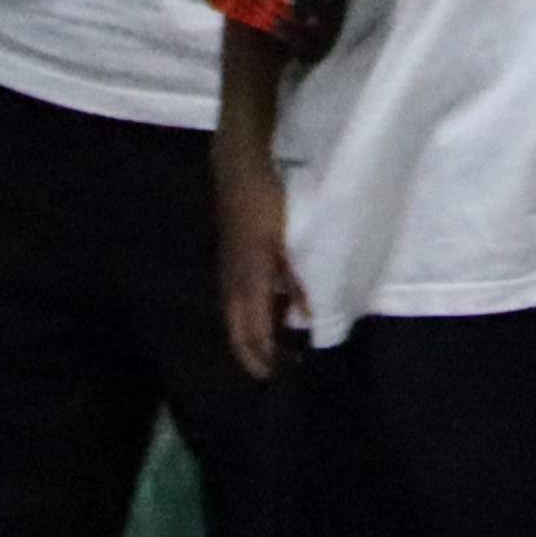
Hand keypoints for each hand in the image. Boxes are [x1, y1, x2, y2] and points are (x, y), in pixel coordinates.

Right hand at [213, 135, 306, 380]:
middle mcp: (232, 281)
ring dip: (251, 334)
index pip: (253, 333)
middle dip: (254, 354)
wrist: (239, 161)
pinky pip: (237, 296)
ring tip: (274, 346)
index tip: (281, 375)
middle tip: (274, 370)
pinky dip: (251, 312)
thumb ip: (297, 279)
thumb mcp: (289, 239)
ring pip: (235, 314)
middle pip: (238, 330)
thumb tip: (307, 316)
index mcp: (247, 280)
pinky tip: (270, 308)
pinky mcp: (231, 254)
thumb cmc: (270, 198)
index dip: (265, 357)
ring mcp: (228, 267)